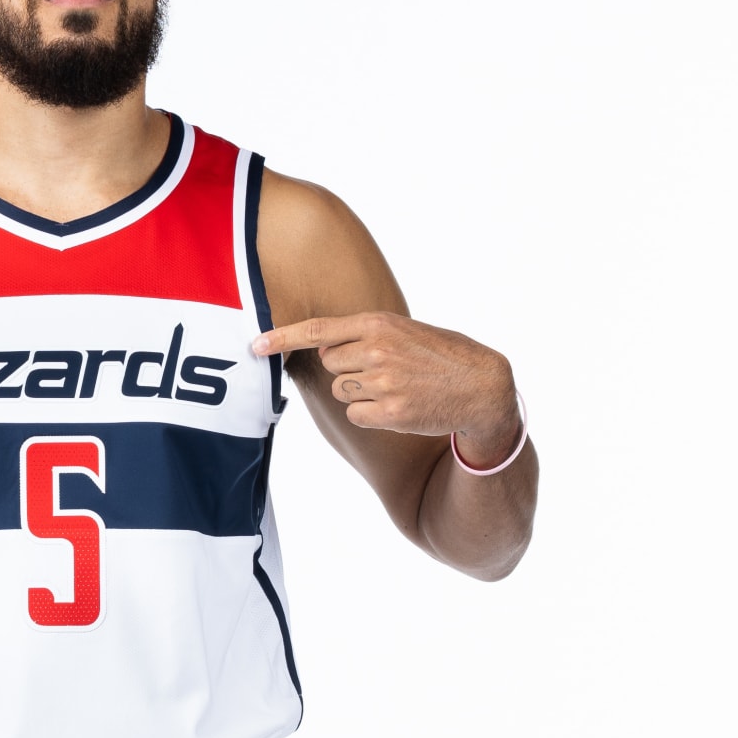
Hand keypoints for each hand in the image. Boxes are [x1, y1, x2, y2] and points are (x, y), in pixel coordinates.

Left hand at [254, 311, 519, 463]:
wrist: (482, 386)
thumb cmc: (443, 356)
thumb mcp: (406, 331)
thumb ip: (368, 334)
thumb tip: (325, 347)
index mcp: (379, 323)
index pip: (318, 329)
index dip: (282, 337)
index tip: (255, 344)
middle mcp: (376, 350)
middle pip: (328, 364)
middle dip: (345, 369)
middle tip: (380, 370)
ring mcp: (382, 381)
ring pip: (341, 391)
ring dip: (359, 392)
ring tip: (394, 387)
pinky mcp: (389, 411)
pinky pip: (355, 414)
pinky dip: (369, 414)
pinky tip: (396, 407)